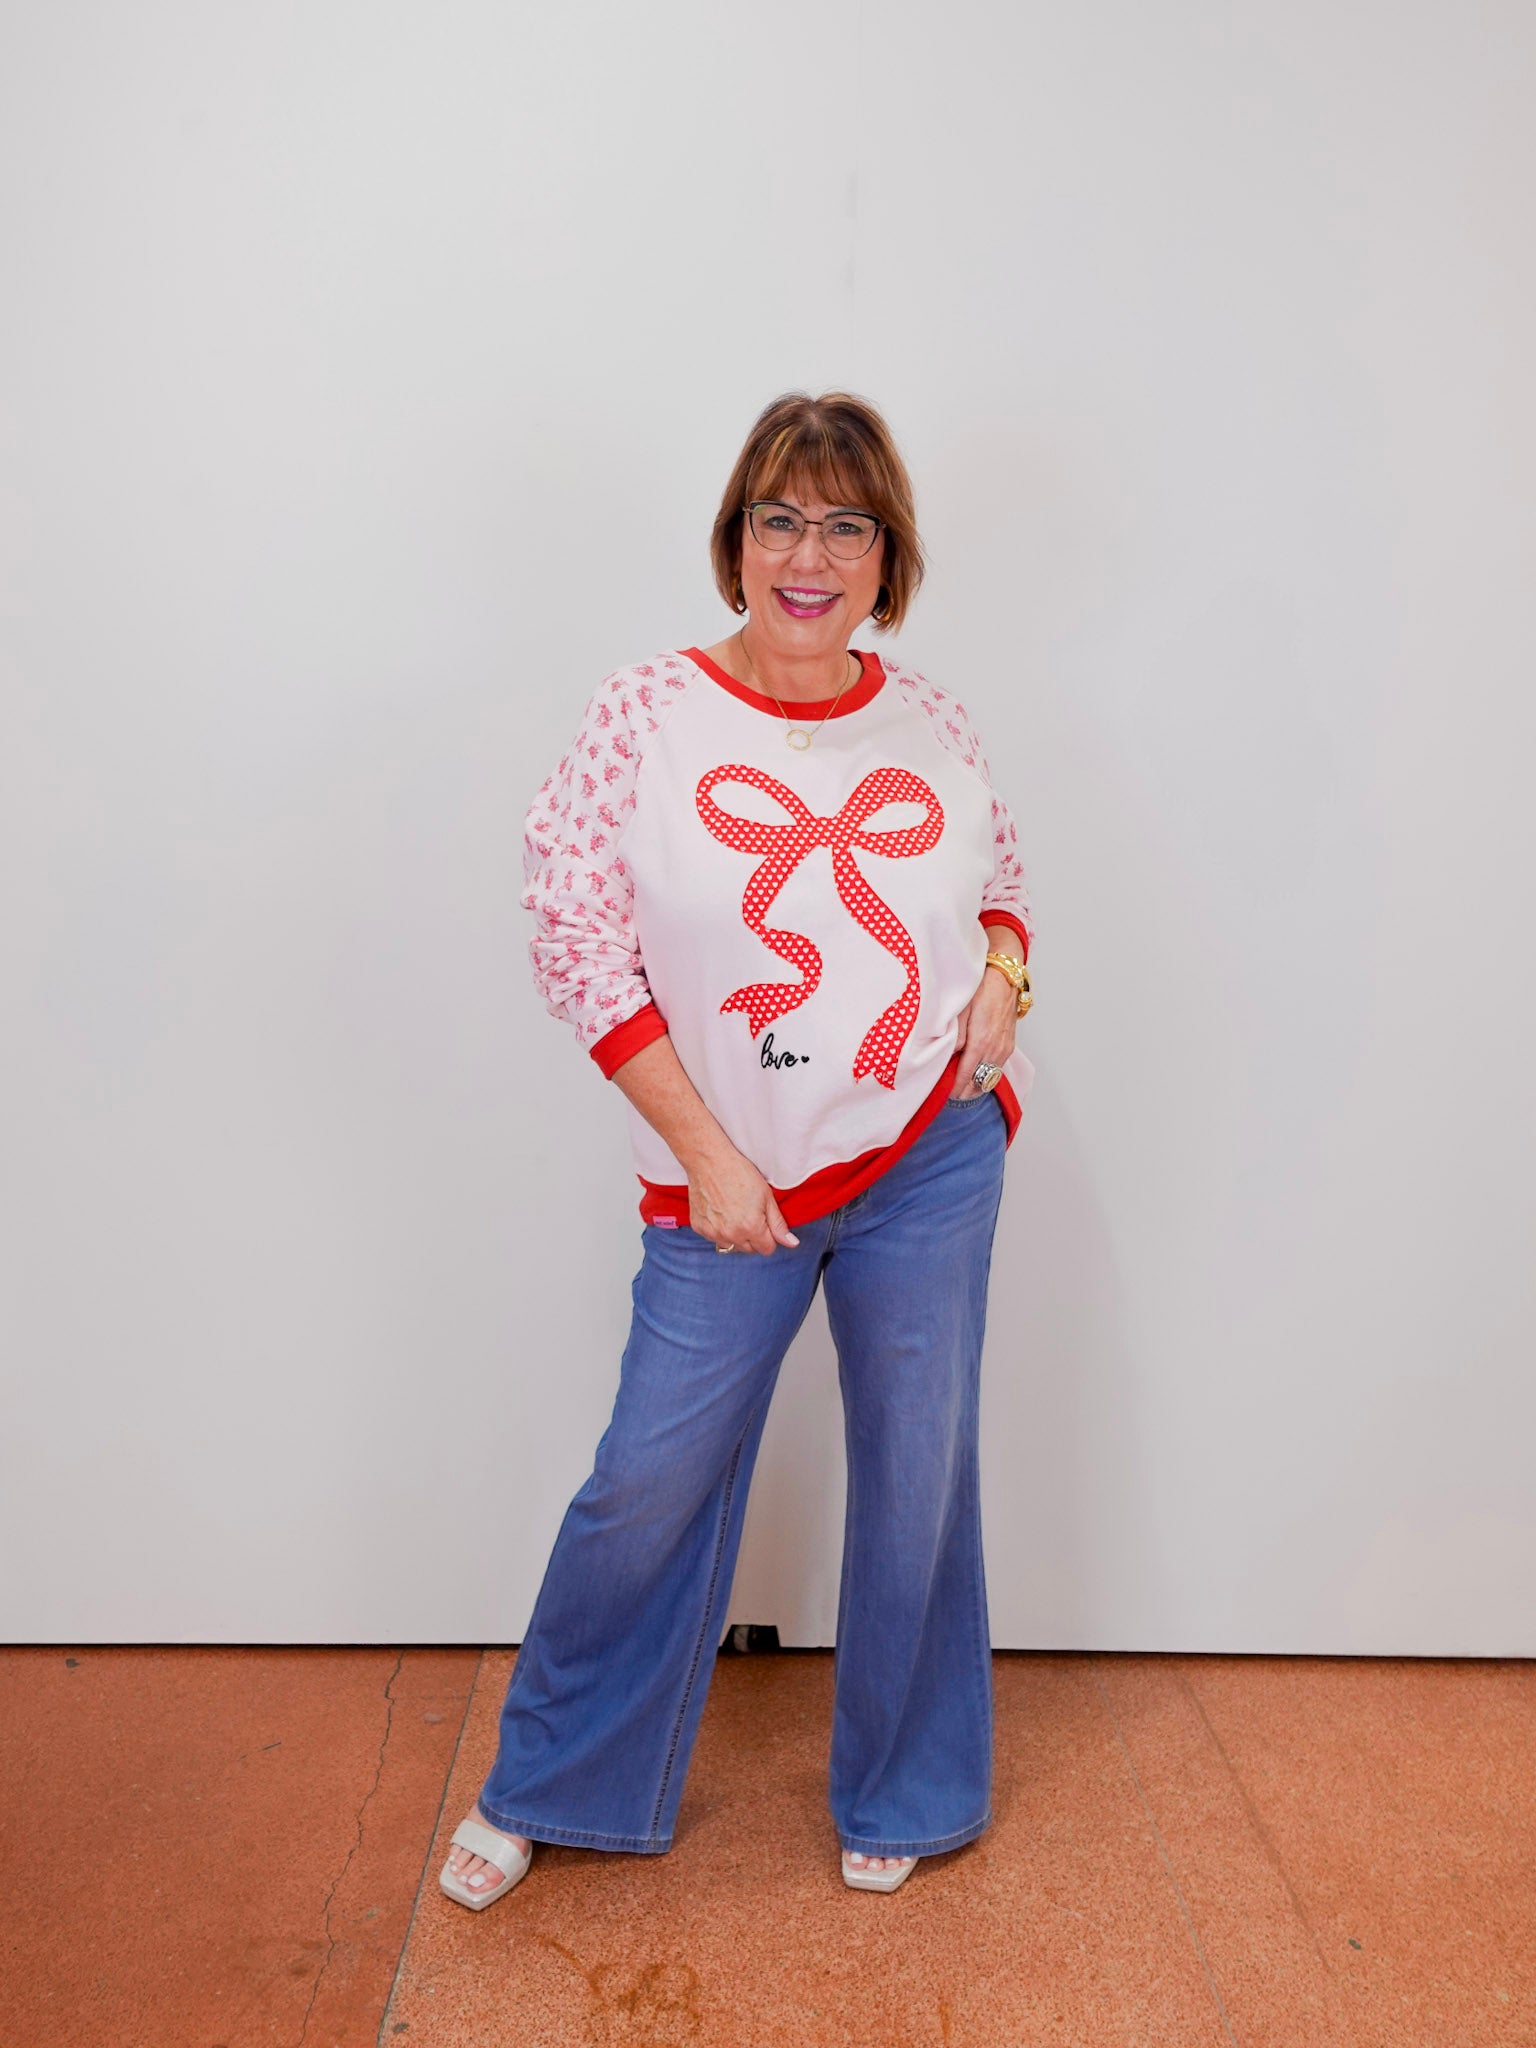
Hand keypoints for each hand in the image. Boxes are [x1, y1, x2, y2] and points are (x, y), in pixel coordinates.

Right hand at [685, 1144, 800, 1254]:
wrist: (709, 1161)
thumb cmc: (739, 1173)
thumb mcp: (766, 1196)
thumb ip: (778, 1224)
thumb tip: (791, 1243)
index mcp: (751, 1228)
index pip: (767, 1249)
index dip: (770, 1236)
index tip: (765, 1221)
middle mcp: (731, 1234)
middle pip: (750, 1249)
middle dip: (753, 1237)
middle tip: (750, 1213)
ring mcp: (713, 1232)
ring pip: (731, 1246)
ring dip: (736, 1235)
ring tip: (734, 1212)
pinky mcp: (699, 1227)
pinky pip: (714, 1238)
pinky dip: (719, 1230)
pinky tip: (720, 1211)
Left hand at [949, 962, 1017, 1099]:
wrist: (1005, 978)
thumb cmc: (982, 989)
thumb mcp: (961, 1010)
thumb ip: (955, 1036)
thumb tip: (950, 1056)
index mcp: (980, 1042)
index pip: (966, 1076)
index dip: (954, 1088)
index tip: (944, 1094)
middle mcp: (994, 1050)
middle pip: (979, 1083)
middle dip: (964, 1092)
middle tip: (949, 1094)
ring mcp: (1004, 1049)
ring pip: (989, 1079)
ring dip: (975, 1085)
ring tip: (960, 1087)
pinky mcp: (1009, 1046)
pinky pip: (997, 1069)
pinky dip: (985, 1075)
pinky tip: (975, 1073)